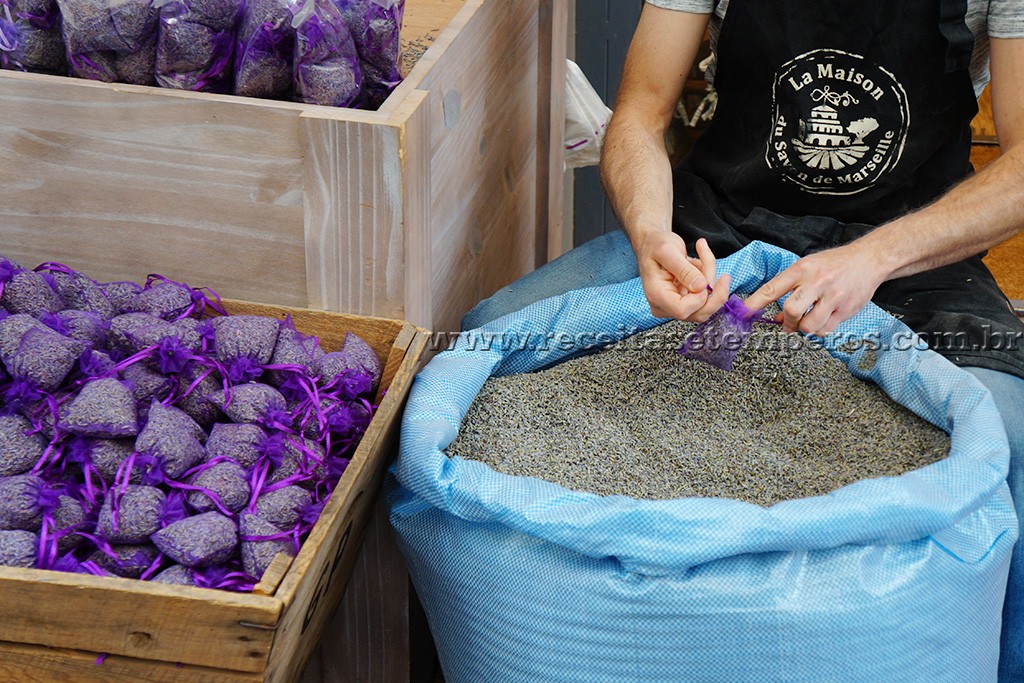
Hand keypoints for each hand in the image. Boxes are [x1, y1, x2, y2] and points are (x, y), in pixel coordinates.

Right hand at [634, 232, 730, 320]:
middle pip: (699, 314)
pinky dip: (709, 277)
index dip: (699, 297)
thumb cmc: (655, 246)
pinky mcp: (686, 301)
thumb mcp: (668, 251)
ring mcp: (676, 305)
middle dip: (715, 292)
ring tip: (703, 254)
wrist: (652, 244)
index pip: (682, 310)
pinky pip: (707, 296)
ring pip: (707, 304)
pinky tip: (699, 262)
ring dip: (711, 279)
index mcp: (656, 295)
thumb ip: (684, 270)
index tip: (704, 279)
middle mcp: (665, 306)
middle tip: (724, 275)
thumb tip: (701, 287)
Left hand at [745, 242, 885, 334]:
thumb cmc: (834, 264)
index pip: (772, 289)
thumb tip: (773, 316)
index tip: (743, 314)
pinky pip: (825, 330)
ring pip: (808, 325)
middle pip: (790, 310)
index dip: (754, 304)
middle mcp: (817, 281)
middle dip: (786, 322)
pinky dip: (820, 330)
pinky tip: (823, 318)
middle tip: (788, 322)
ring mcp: (833, 296)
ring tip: (809, 318)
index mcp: (802, 269)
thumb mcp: (808, 267)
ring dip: (804, 328)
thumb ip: (789, 289)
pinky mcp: (846, 309)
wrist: (869, 259)